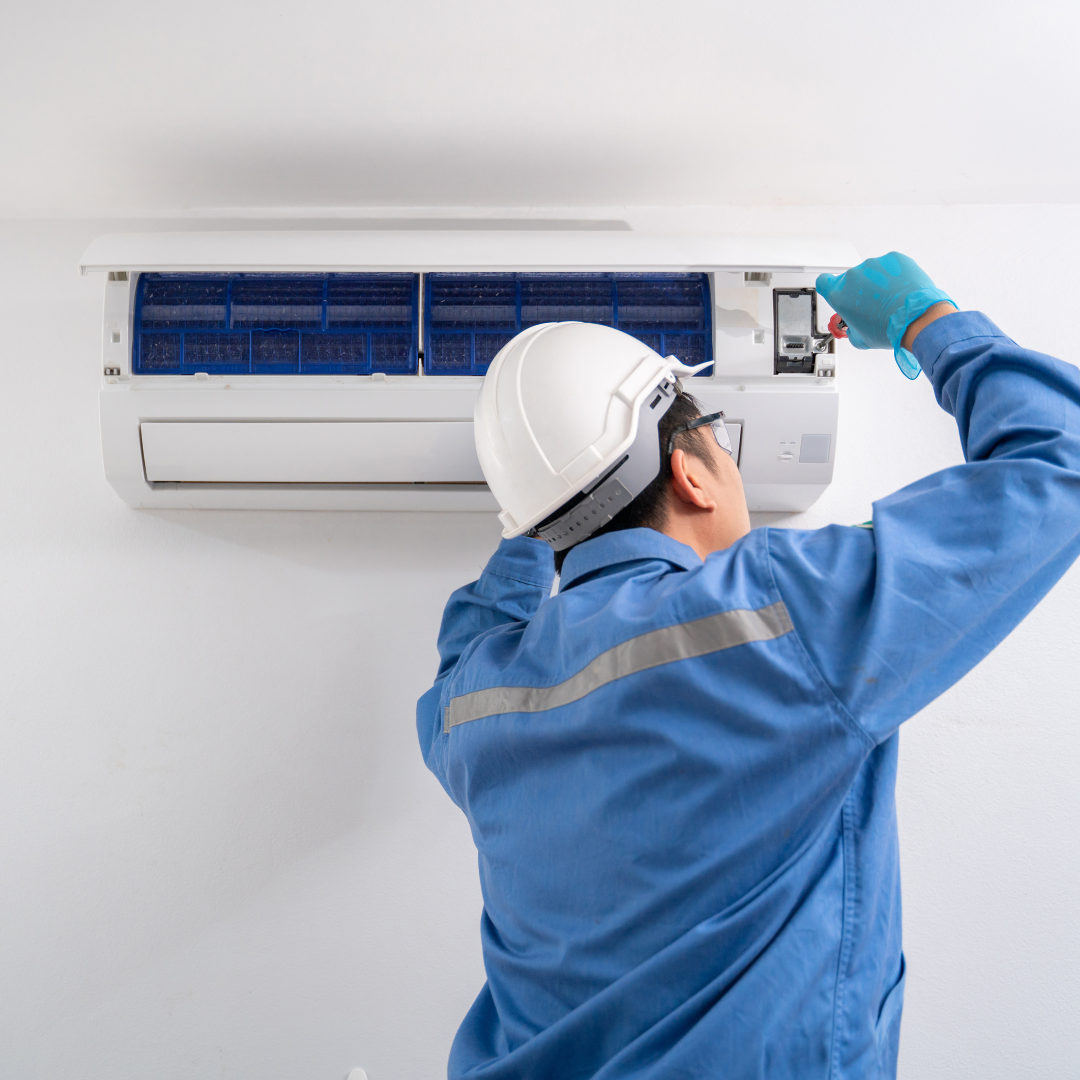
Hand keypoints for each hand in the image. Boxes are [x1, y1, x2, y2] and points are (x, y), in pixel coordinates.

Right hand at [816, 252, 955, 379]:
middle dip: (858, 290)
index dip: (829, 287)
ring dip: (877, 282)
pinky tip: (899, 290)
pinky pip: (889, 265)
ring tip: (890, 299)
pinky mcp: (894, 258)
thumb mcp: (859, 339)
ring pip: (871, 272)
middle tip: (871, 305)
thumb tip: (854, 325)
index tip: (837, 292)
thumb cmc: (888, 328)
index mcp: (839, 294)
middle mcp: (853, 276)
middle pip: (850, 280)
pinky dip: (893, 274)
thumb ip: (849, 327)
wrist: (916, 318)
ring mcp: (874, 265)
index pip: (823, 282)